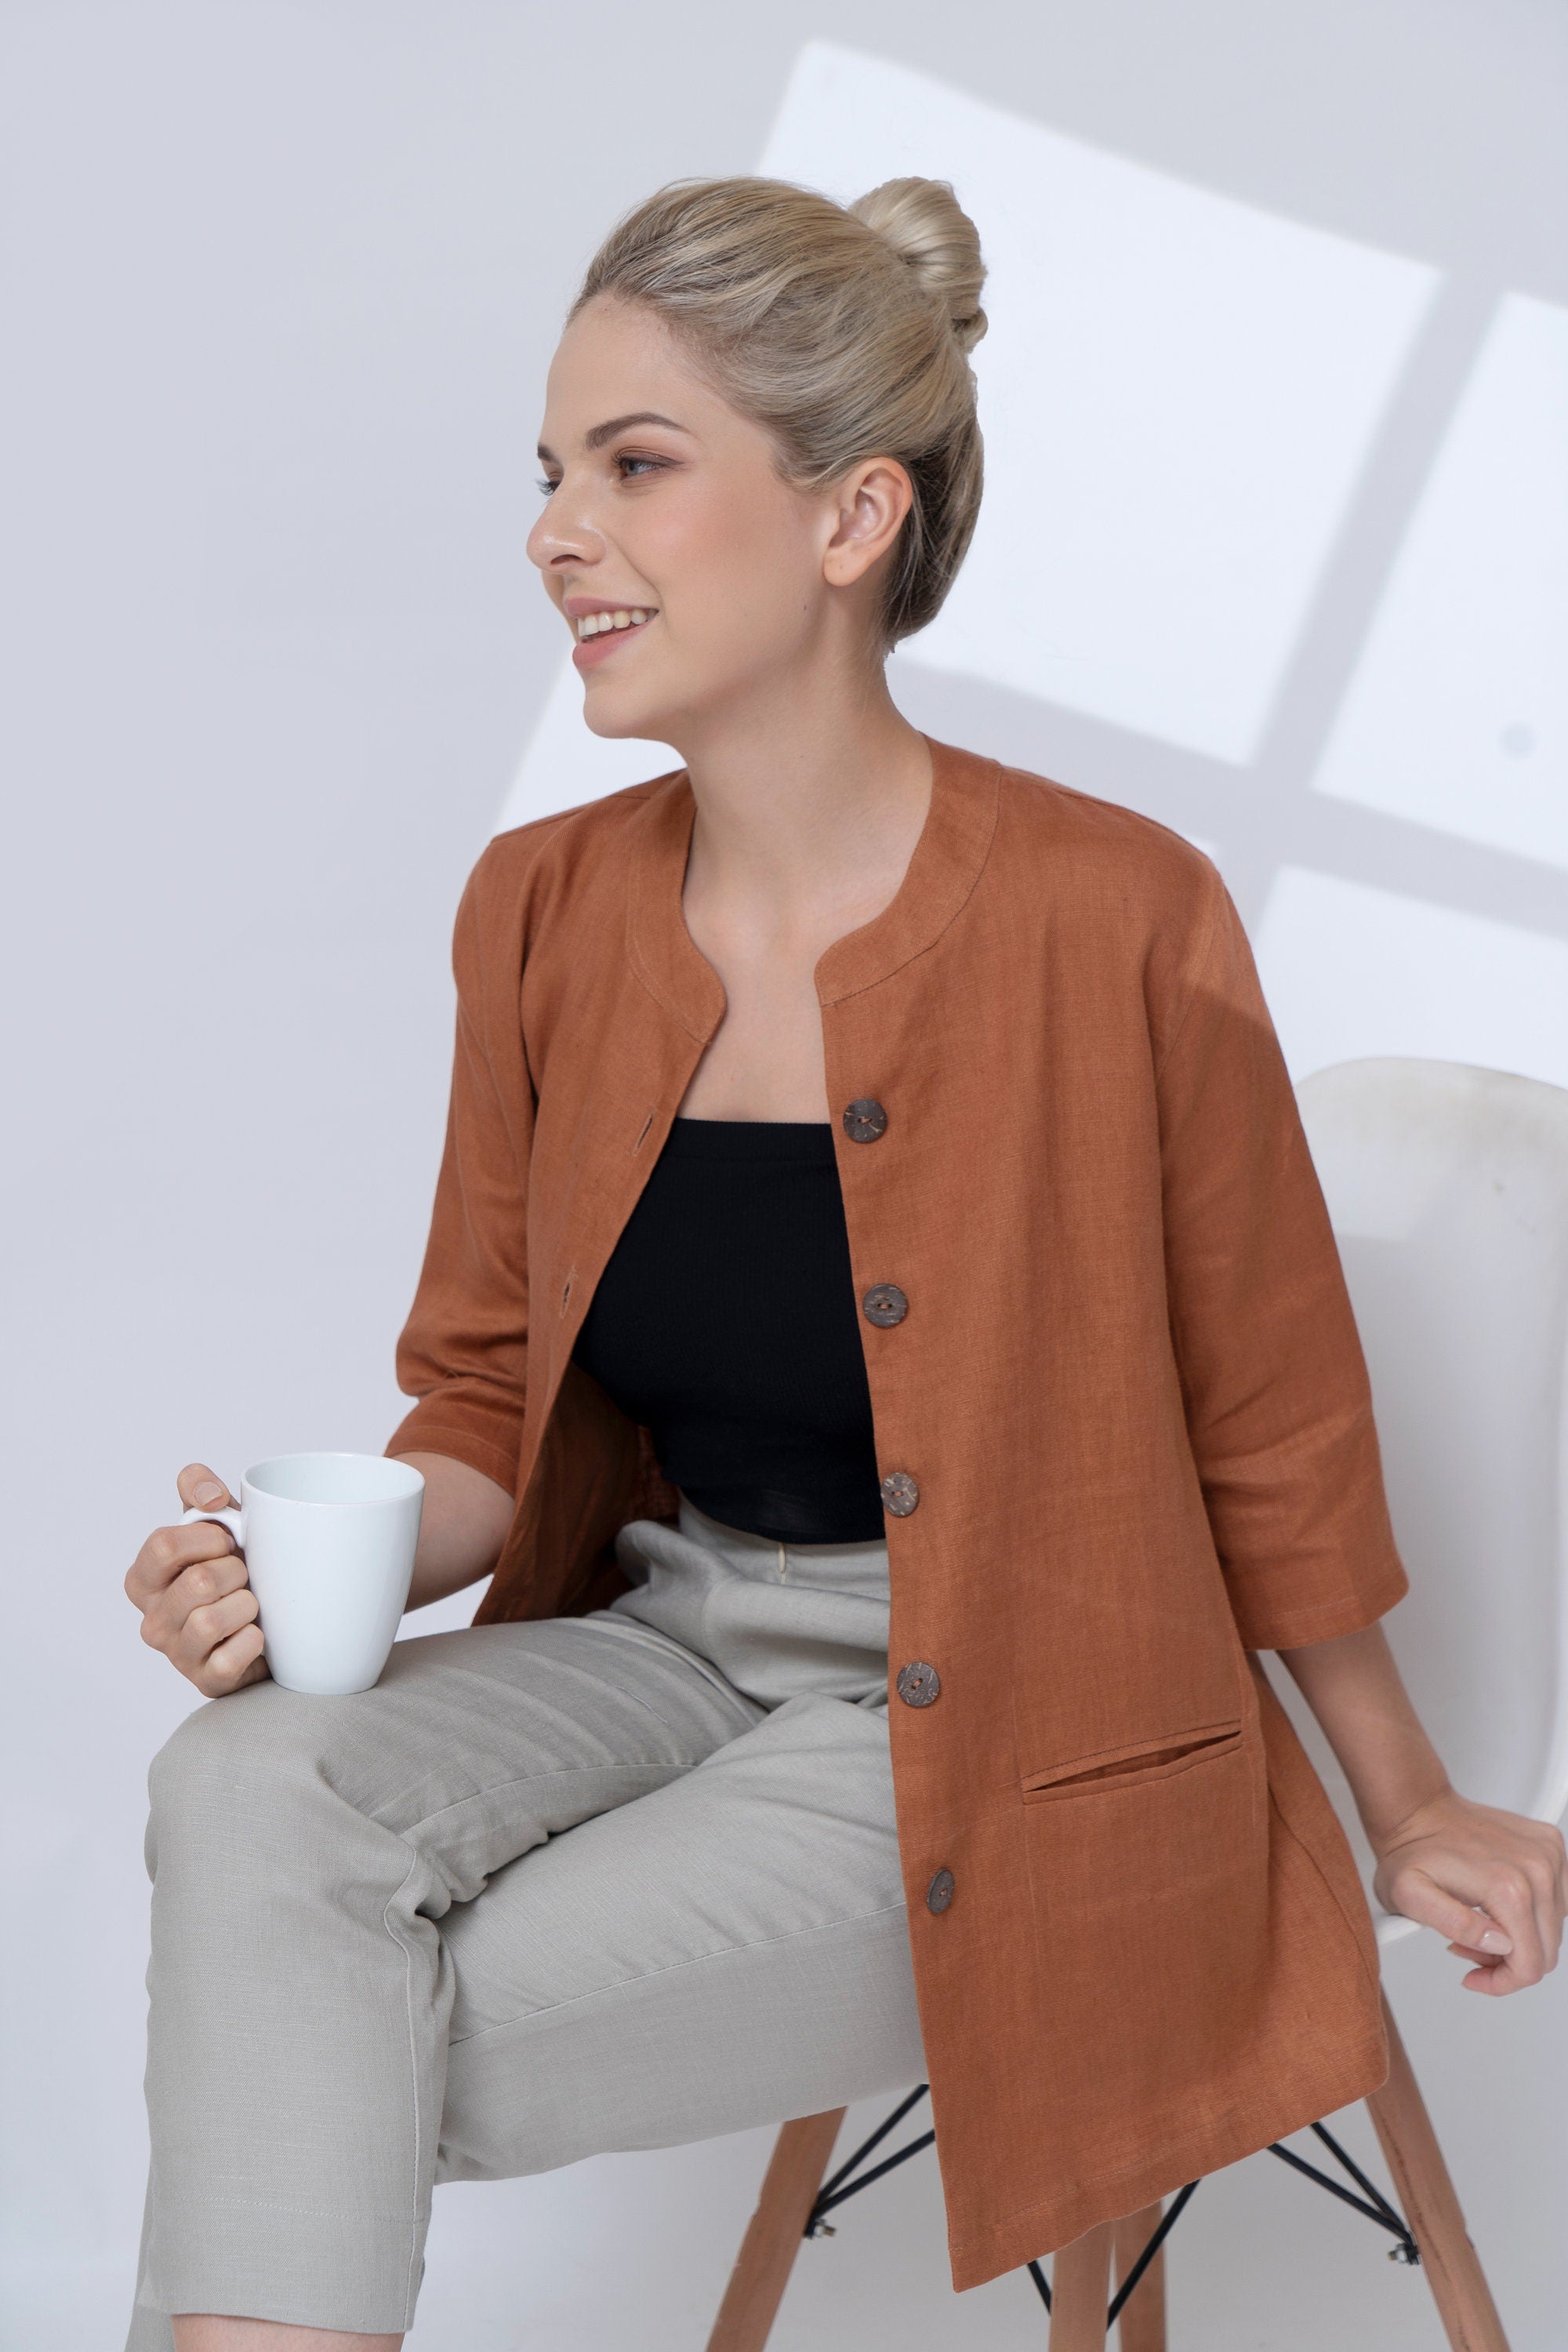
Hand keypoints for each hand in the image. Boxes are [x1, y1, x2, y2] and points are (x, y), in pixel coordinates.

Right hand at [124, 1463, 269, 1697]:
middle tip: (245, 1576)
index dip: (207, 1537)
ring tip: (251, 1603)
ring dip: (247, 1605)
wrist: (271, 1621)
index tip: (229, 1539)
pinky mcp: (206, 1682)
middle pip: (197, 1583)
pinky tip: (258, 1634)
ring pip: (211, 1622)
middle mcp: (152, 1619)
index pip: (163, 1546)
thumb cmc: (235, 1568)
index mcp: (144, 1578)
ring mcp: (176, 1655)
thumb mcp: (215, 1522)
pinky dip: (254, 1641)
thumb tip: (210, 1496)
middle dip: (235, 1572)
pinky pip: (230, 1660)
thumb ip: (198, 1489)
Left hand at [1371, 1787, 1566, 1994]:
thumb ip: (1454, 1924)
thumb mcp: (1409, 1895)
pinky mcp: (1551, 1847)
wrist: (1417, 1811)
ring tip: (1477, 1924)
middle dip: (1507, 1962)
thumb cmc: (1410, 1851)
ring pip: (1553, 1929)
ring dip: (1520, 1938)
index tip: (1474, 1975)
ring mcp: (1548, 1855)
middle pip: (1545, 1952)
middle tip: (1468, 1945)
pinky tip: (1497, 1907)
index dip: (1500, 1982)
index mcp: (1508, 1887)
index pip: (1530, 1966)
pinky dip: (1531, 1913)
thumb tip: (1498, 1943)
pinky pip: (1556, 1901)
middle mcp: (1537, 1869)